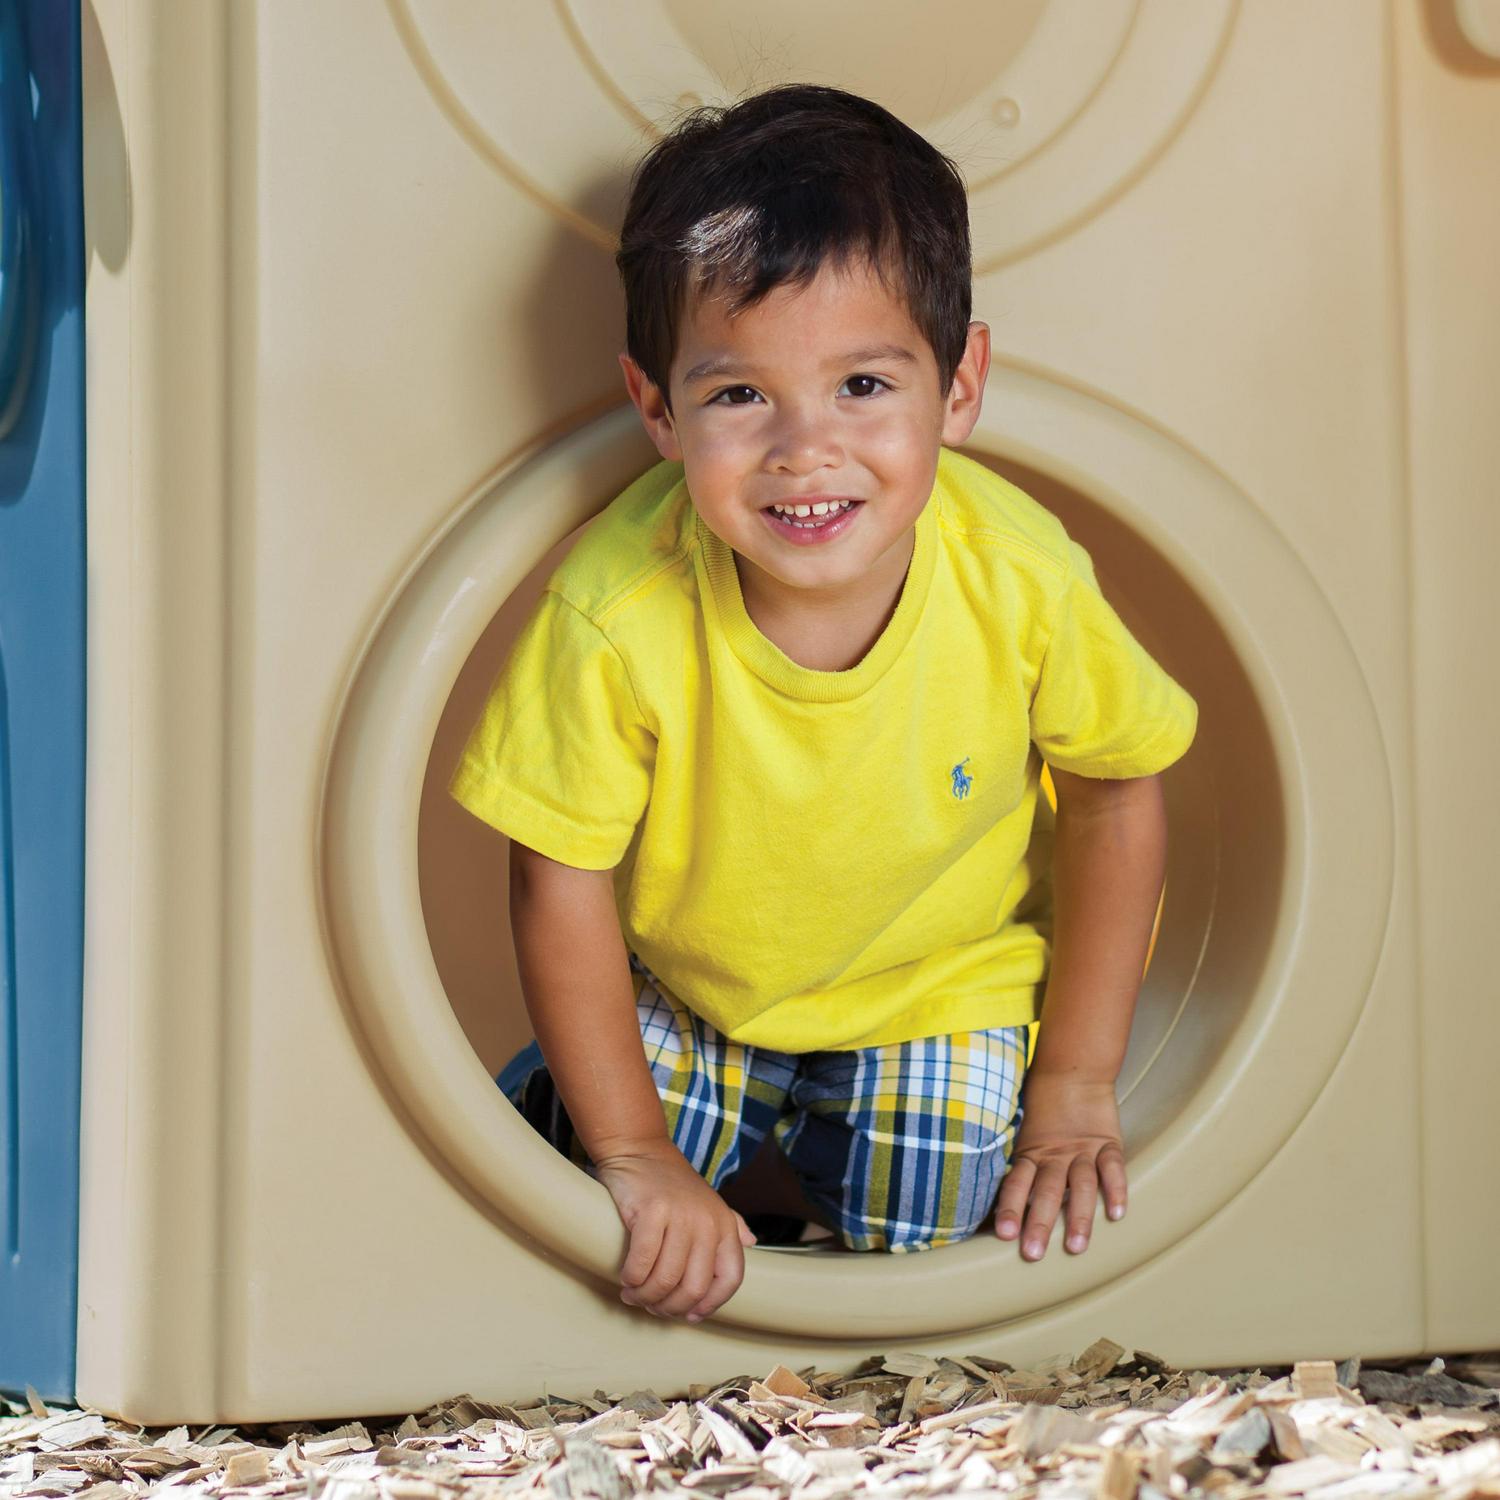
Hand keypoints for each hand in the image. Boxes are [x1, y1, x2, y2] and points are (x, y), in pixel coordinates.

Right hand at [591, 1138, 757, 1321]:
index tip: (690, 1315)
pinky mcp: (652, 1211)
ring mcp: (681, 1215)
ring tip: (634, 1294)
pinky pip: (642, 1263)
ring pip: (666, 1279)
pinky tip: (626, 1279)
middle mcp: (708, 1221)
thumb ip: (731, 1224)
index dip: (711, 1304)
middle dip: (670, 1307)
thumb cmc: (670, 1184)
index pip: (731, 1278)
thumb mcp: (707, 1203)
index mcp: (724, 1224)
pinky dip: (632, 1279)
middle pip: (694, 1287)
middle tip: (652, 1306)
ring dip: (646, 1296)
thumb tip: (752, 1242)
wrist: (640, 1150)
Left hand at [994, 1072, 1125, 1259]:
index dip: (1010, 1207)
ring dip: (1078, 1216)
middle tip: (1032, 1253)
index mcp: (1031, 1154)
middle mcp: (1056, 1156)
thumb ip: (1020, 1165)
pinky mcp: (1108, 1142)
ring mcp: (1083, 1150)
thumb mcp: (1025, 1133)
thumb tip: (995, 1199)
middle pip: (1046, 1191)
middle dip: (1039, 1222)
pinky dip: (1115, 1188)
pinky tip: (1117, 1213)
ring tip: (1075, 1246)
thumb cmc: (1043, 1107)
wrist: (1072, 1070)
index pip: (1017, 1183)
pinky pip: (1112, 1166)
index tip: (1004, 1234)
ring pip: (1080, 1186)